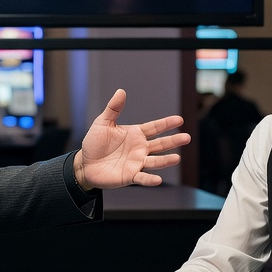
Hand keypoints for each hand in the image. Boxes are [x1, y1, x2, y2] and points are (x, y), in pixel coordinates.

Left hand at [74, 89, 189, 189]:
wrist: (85, 163)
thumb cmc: (95, 143)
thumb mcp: (103, 123)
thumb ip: (113, 108)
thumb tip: (121, 91)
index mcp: (135, 134)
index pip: (154, 127)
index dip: (166, 124)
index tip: (179, 120)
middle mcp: (139, 148)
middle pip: (160, 144)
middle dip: (173, 141)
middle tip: (187, 137)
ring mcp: (136, 162)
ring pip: (155, 161)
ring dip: (166, 161)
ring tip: (176, 158)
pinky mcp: (130, 176)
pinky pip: (142, 177)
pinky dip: (150, 179)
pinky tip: (158, 179)